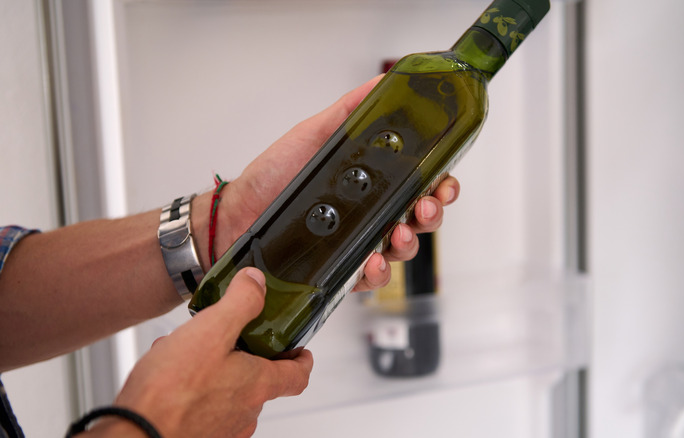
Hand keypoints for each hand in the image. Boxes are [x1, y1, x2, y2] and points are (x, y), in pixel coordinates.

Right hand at [86, 268, 312, 437]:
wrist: (133, 435)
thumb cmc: (170, 392)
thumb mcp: (211, 330)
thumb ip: (241, 303)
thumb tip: (257, 283)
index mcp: (257, 385)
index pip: (298, 376)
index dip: (302, 360)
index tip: (300, 350)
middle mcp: (245, 412)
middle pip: (261, 382)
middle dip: (247, 357)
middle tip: (235, 338)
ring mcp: (221, 428)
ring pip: (228, 393)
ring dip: (216, 370)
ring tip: (188, 351)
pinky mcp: (197, 435)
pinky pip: (204, 406)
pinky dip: (194, 388)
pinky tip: (168, 374)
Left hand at [210, 76, 459, 289]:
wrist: (237, 215)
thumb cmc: (272, 175)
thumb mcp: (314, 134)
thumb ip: (350, 111)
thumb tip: (382, 83)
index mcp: (372, 181)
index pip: (420, 183)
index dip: (440, 184)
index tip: (444, 181)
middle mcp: (370, 212)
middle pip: (420, 217)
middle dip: (431, 214)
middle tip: (424, 208)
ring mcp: (358, 242)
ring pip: (401, 248)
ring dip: (408, 243)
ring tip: (397, 235)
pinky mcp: (342, 268)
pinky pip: (371, 277)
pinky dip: (377, 273)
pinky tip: (371, 262)